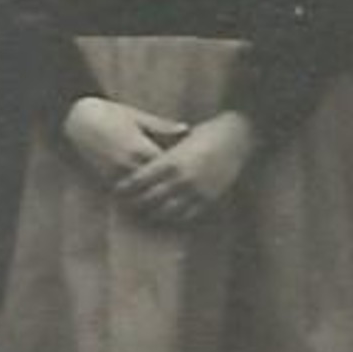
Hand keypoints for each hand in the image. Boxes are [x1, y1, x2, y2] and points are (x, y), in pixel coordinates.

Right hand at [63, 97, 189, 187]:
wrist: (76, 119)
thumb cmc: (108, 113)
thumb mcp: (137, 116)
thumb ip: (161, 126)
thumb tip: (186, 129)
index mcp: (139, 148)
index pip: (167, 167)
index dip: (179, 170)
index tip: (189, 170)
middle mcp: (127, 165)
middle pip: (155, 184)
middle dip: (167, 185)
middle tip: (182, 188)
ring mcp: (113, 174)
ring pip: (139, 193)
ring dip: (151, 195)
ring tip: (166, 198)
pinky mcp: (103, 179)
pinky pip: (124, 193)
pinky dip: (135, 196)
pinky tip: (144, 197)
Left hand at [115, 111, 256, 226]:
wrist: (236, 137)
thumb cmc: (204, 133)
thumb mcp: (177, 140)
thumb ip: (159, 153)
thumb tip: (136, 161)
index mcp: (171, 162)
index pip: (139, 181)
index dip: (125, 188)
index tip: (116, 191)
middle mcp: (181, 179)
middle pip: (148, 199)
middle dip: (134, 203)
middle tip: (123, 206)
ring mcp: (195, 192)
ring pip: (165, 211)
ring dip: (151, 214)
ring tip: (141, 214)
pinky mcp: (207, 199)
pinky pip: (186, 215)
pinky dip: (172, 217)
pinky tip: (165, 216)